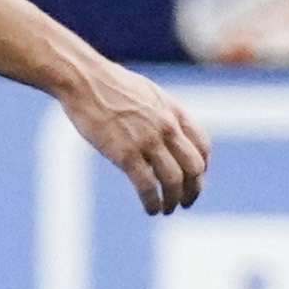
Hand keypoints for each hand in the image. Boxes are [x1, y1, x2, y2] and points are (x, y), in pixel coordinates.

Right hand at [61, 58, 209, 215]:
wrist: (84, 79)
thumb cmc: (111, 85)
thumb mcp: (148, 94)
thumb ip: (163, 114)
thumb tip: (168, 135)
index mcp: (174, 111)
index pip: (203, 146)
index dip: (203, 169)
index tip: (195, 180)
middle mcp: (167, 127)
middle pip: (194, 167)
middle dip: (193, 190)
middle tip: (186, 202)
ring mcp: (147, 140)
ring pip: (174, 181)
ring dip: (173, 201)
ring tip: (166, 209)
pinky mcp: (125, 154)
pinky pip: (148, 187)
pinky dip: (153, 203)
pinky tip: (150, 209)